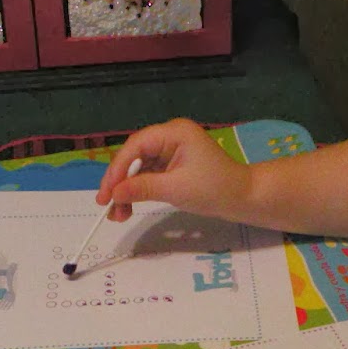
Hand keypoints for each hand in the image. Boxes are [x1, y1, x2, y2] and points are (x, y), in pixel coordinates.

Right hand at [97, 119, 251, 222]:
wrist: (242, 199)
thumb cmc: (214, 189)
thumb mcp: (176, 190)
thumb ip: (142, 189)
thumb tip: (114, 194)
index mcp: (174, 133)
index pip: (136, 146)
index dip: (117, 169)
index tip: (106, 192)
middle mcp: (169, 137)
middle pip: (134, 156)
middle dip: (119, 182)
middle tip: (105, 205)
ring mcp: (170, 151)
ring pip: (138, 169)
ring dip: (126, 191)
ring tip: (117, 216)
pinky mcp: (171, 166)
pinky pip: (147, 177)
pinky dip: (137, 193)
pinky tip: (127, 209)